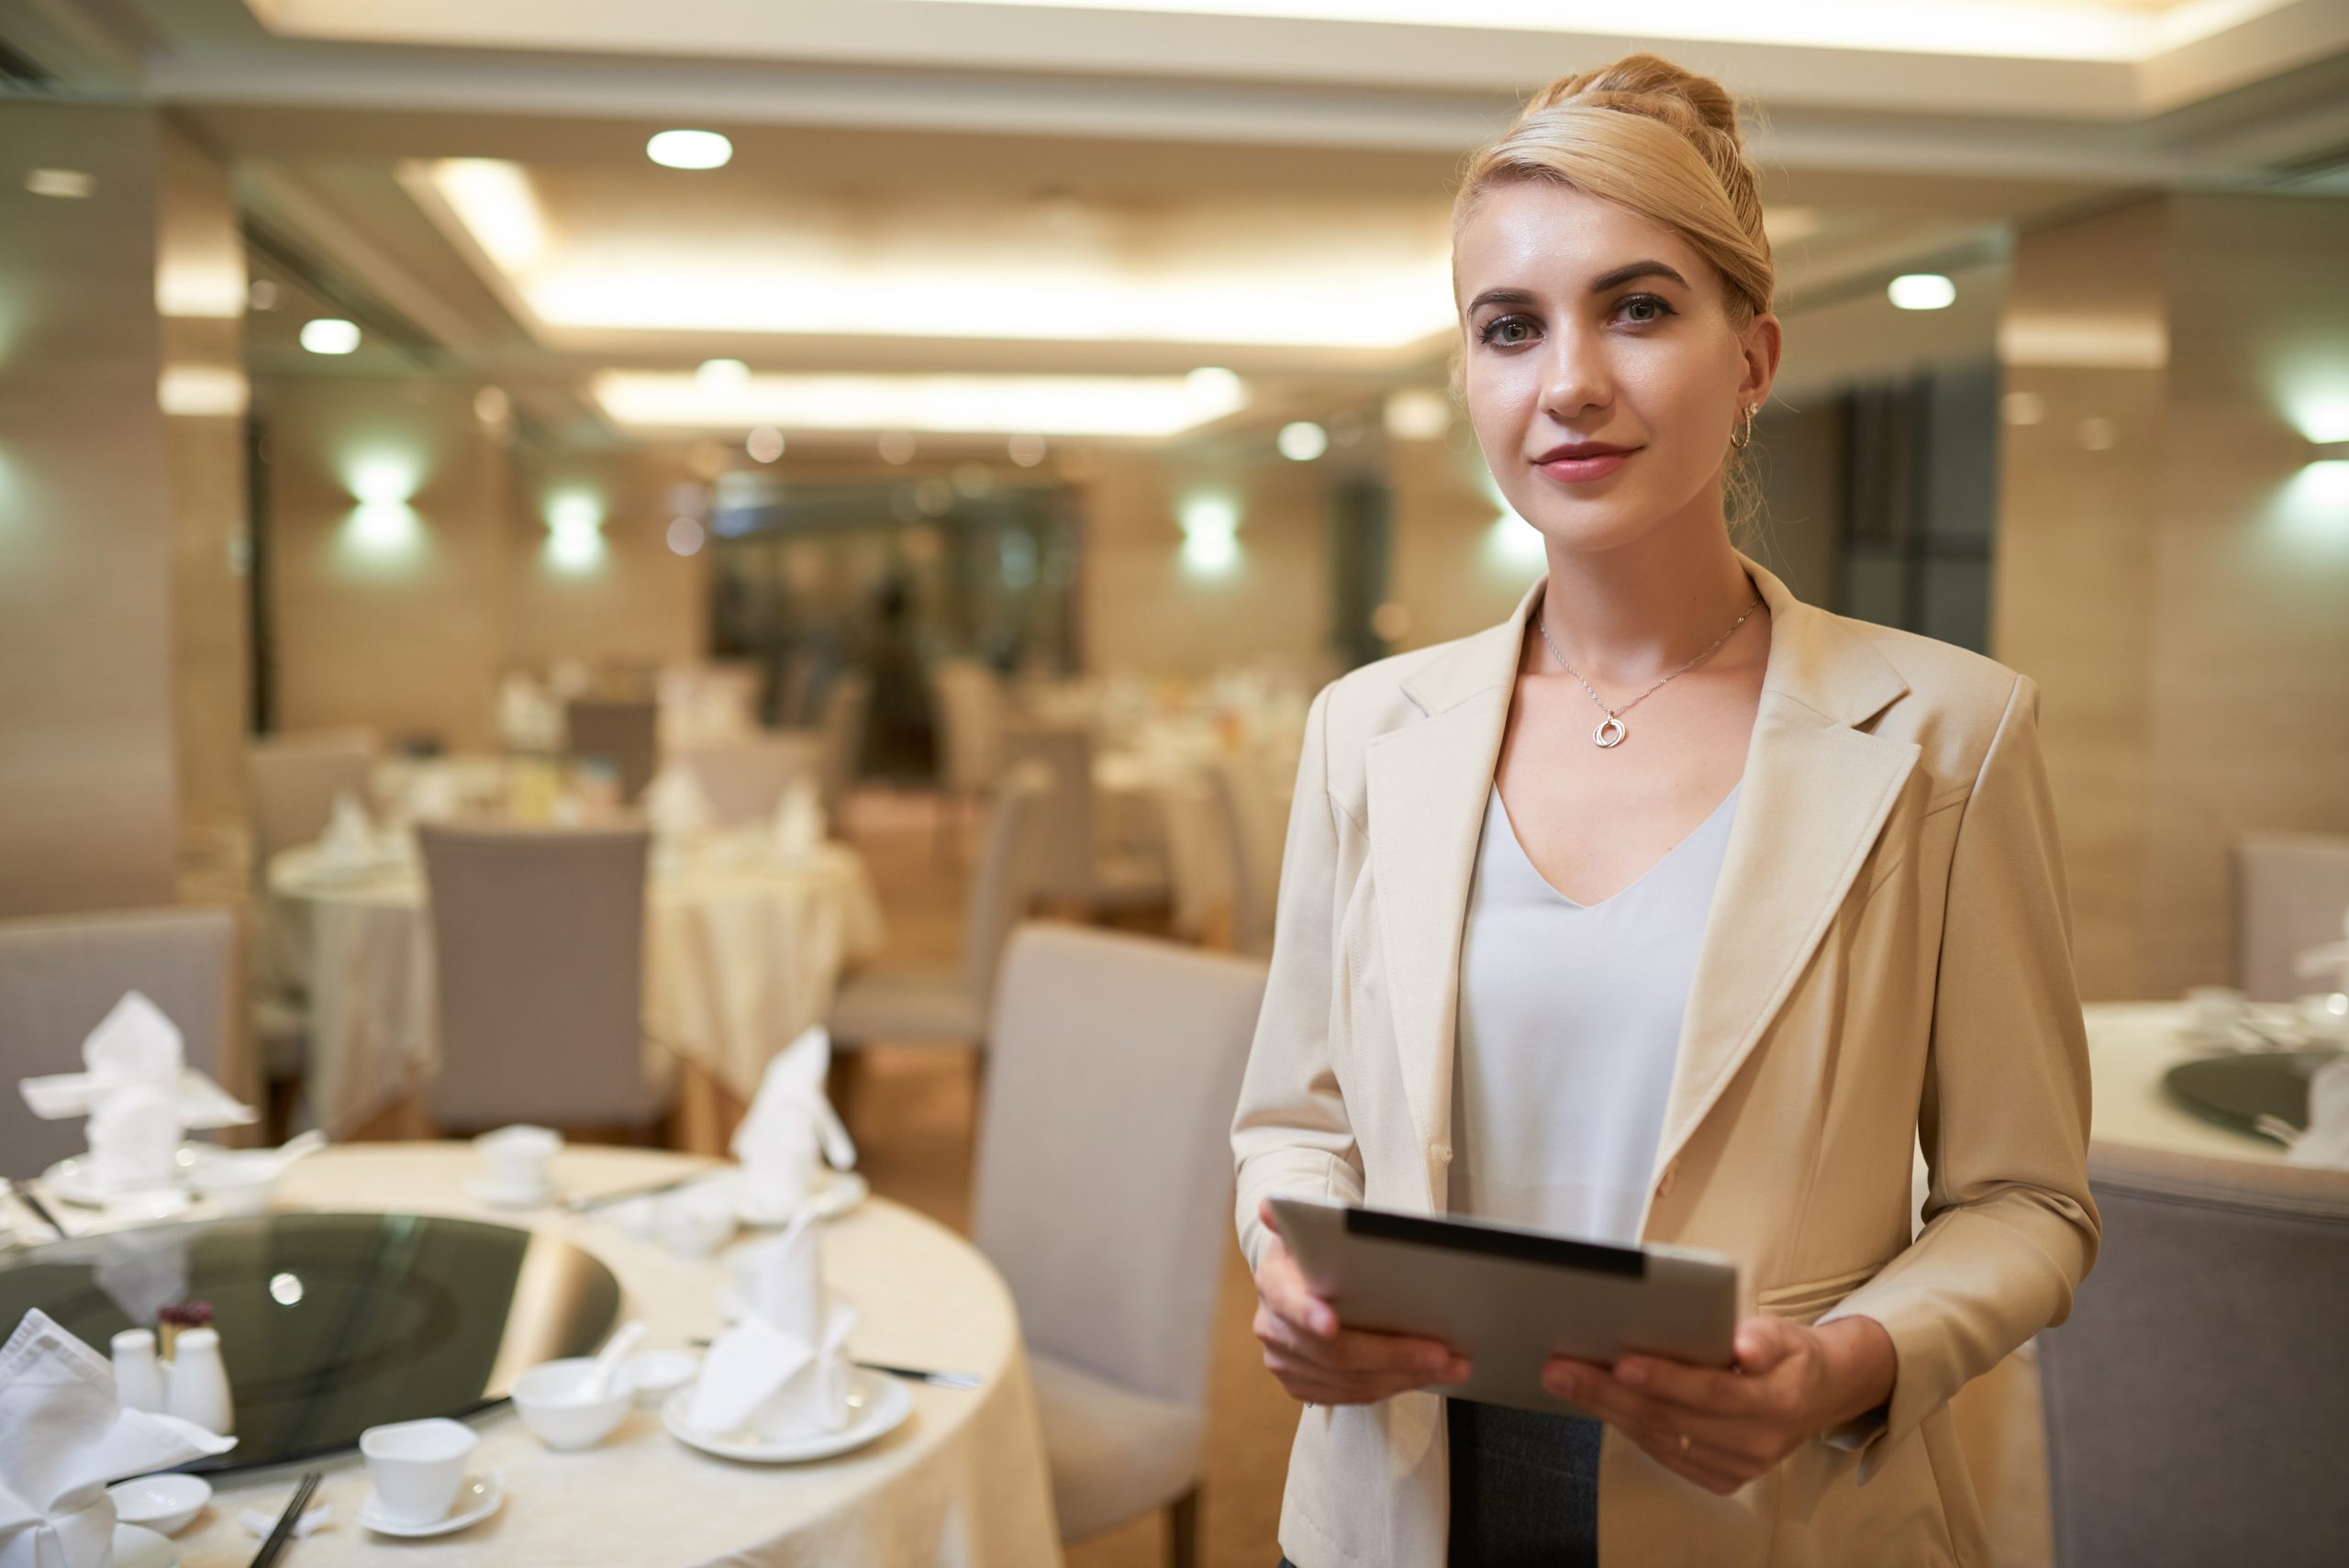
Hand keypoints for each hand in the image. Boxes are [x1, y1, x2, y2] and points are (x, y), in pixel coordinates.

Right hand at [1251, 1198, 1470, 1405]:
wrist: (1302, 1280)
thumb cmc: (1320, 1252)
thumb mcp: (1313, 1228)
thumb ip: (1302, 1219)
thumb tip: (1270, 1207)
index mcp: (1273, 1281)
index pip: (1289, 1301)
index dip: (1308, 1314)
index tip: (1331, 1324)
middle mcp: (1272, 1327)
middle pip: (1334, 1353)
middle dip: (1392, 1354)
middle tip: (1440, 1353)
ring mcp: (1283, 1361)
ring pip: (1350, 1381)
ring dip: (1405, 1376)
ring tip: (1450, 1365)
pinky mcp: (1301, 1385)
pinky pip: (1351, 1395)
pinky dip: (1392, 1386)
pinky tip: (1423, 1374)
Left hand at [1542, 1315, 1895, 1494]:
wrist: (1818, 1396)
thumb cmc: (1788, 1354)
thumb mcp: (1784, 1332)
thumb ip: (1762, 1337)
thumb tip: (1743, 1346)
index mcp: (1778, 1401)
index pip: (1712, 1392)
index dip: (1665, 1379)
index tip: (1620, 1362)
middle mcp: (1758, 1443)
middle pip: (1672, 1419)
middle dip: (1609, 1392)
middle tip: (1560, 1368)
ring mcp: (1739, 1468)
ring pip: (1659, 1439)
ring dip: (1605, 1409)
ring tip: (1564, 1379)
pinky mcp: (1722, 1479)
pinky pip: (1663, 1454)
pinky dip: (1626, 1425)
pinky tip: (1595, 1401)